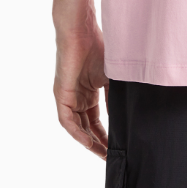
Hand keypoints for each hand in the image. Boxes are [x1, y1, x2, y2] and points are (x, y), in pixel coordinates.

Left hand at [54, 29, 108, 158]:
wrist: (81, 32)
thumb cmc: (98, 47)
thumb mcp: (111, 76)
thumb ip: (115, 96)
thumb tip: (125, 114)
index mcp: (88, 92)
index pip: (96, 120)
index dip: (105, 134)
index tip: (116, 146)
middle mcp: (77, 97)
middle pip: (87, 127)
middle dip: (98, 142)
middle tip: (110, 156)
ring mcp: (68, 97)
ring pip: (77, 127)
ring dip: (88, 141)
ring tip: (101, 153)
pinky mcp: (61, 95)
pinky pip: (67, 121)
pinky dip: (77, 132)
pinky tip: (88, 142)